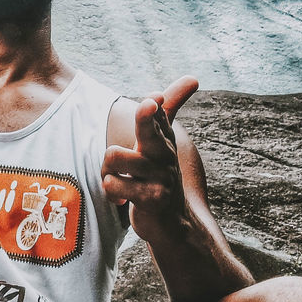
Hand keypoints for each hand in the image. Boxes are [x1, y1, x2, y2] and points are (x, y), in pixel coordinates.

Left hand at [101, 76, 198, 245]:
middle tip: (147, 104)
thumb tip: (194, 78)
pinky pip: (112, 184)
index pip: (159, 114)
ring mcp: (160, 178)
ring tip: (119, 179)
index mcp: (164, 138)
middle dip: (146, 117)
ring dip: (107, 170)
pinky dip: (111, 191)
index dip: (153, 106)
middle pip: (148, 131)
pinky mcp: (151, 199)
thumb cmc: (159, 176)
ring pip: (113, 156)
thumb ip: (168, 111)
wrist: (173, 223)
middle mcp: (164, 155)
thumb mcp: (163, 142)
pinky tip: (122, 197)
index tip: (153, 99)